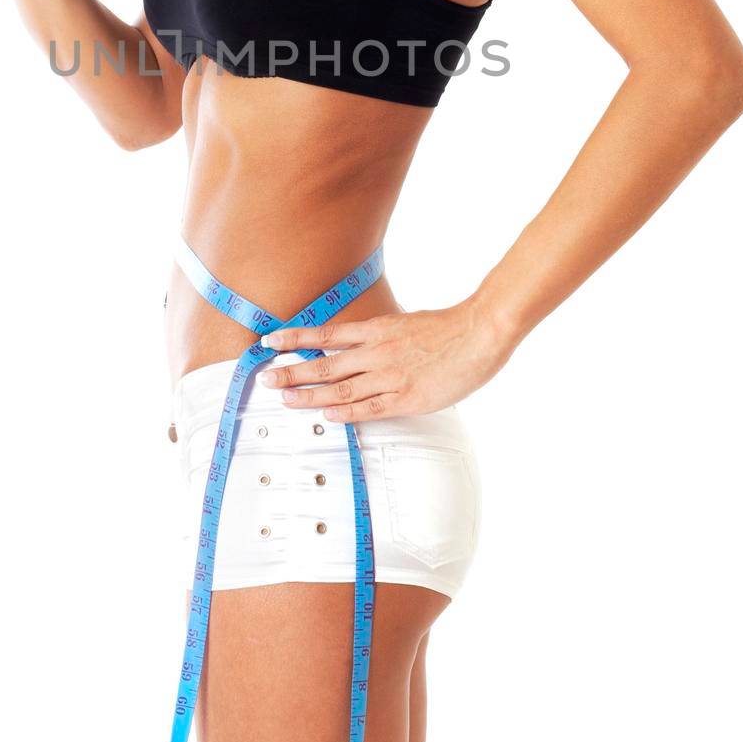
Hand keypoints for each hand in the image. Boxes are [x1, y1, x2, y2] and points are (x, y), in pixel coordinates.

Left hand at [255, 298, 515, 421]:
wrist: (478, 334)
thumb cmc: (445, 329)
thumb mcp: (403, 324)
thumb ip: (378, 337)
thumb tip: (355, 345)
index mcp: (375, 330)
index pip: (325, 335)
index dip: (294, 338)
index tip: (269, 341)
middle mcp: (376, 352)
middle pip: (324, 364)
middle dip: (291, 371)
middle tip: (264, 378)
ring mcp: (390, 376)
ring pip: (340, 389)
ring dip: (310, 395)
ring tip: (284, 400)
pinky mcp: (406, 398)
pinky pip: (369, 408)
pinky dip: (346, 413)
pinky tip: (327, 416)